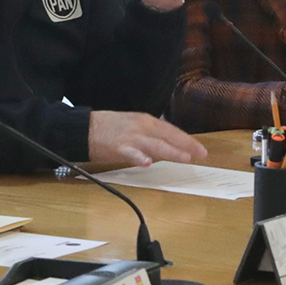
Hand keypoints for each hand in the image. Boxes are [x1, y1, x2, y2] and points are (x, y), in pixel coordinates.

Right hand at [86, 109, 206, 167]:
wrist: (84, 128)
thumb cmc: (109, 128)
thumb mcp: (134, 124)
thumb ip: (150, 133)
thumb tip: (167, 143)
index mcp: (146, 121)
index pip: (171, 131)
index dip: (186, 140)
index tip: (200, 149)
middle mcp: (141, 127)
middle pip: (167, 137)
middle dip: (186, 146)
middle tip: (201, 154)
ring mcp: (130, 137)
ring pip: (155, 145)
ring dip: (171, 151)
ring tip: (185, 158)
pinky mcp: (117, 148)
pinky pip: (130, 154)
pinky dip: (139, 158)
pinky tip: (148, 163)